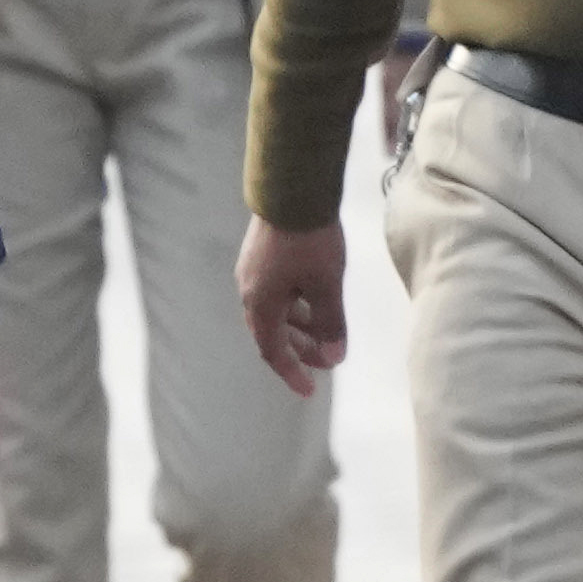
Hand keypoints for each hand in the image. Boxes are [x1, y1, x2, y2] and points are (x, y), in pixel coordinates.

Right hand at [239, 217, 348, 390]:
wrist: (292, 191)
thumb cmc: (310, 240)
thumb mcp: (327, 285)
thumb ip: (330, 324)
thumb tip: (333, 359)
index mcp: (261, 303)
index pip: (273, 350)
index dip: (292, 373)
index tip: (309, 391)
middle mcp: (250, 291)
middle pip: (271, 333)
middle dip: (298, 350)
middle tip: (325, 361)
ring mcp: (252, 273)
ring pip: (274, 311)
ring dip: (298, 327)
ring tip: (325, 331)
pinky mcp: (259, 257)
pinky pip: (274, 293)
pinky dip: (294, 306)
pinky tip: (313, 300)